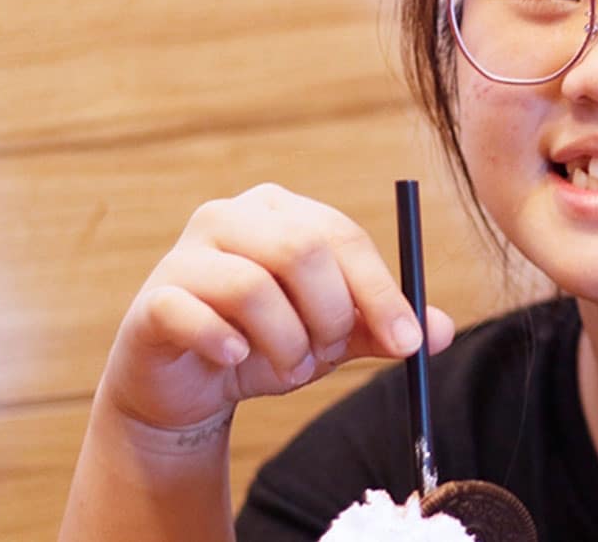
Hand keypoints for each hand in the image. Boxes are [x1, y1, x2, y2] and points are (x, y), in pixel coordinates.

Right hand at [97, 183, 455, 436]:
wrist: (186, 386)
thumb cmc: (263, 343)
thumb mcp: (330, 335)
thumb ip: (380, 327)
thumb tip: (441, 330)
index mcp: (280, 212)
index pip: (341, 235)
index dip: (380, 291)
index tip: (408, 342)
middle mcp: (230, 217)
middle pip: (301, 249)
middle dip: (329, 315)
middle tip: (329, 356)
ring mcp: (186, 255)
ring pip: (253, 286)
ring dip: (285, 343)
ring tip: (287, 369)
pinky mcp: (156, 300)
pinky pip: (197, 314)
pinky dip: (228, 343)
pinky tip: (236, 358)